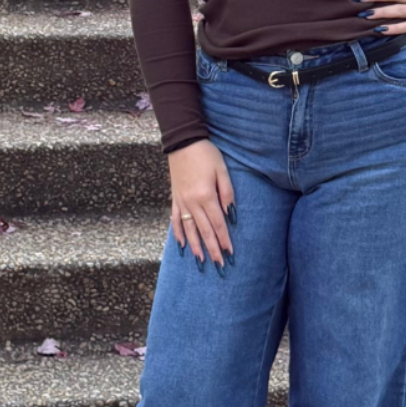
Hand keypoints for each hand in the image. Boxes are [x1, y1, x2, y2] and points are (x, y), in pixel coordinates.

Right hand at [168, 139, 234, 268]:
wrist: (182, 142)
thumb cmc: (206, 154)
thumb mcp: (222, 170)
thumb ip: (227, 193)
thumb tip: (230, 213)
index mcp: (206, 196)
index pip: (218, 223)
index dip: (224, 239)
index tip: (229, 253)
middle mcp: (192, 203)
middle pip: (204, 231)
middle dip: (212, 249)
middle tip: (219, 265)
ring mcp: (181, 202)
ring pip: (188, 230)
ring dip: (196, 246)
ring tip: (201, 261)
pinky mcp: (175, 198)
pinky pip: (175, 220)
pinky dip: (178, 234)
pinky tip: (182, 245)